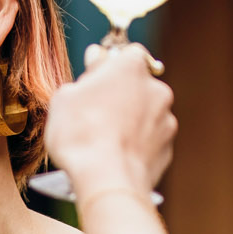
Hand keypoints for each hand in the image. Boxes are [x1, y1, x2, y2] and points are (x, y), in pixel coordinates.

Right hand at [43, 43, 175, 197]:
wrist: (107, 180)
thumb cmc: (81, 134)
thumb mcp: (65, 97)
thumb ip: (86, 74)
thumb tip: (95, 60)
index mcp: (132, 67)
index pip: (126, 52)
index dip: (109, 65)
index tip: (94, 77)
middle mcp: (156, 89)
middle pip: (137, 85)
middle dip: (120, 95)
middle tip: (93, 113)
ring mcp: (166, 121)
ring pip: (145, 114)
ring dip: (129, 121)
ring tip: (103, 141)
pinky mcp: (168, 150)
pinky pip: (149, 141)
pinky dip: (136, 146)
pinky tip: (115, 157)